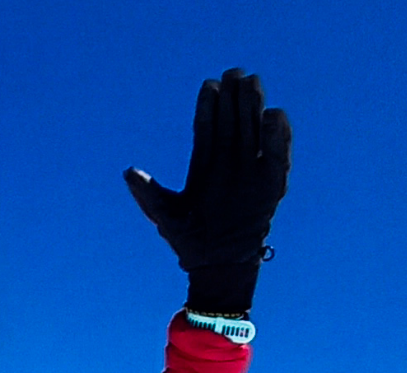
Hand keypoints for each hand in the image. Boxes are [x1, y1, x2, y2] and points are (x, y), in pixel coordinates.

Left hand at [125, 68, 290, 314]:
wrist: (214, 266)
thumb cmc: (187, 241)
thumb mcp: (164, 215)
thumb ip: (148, 194)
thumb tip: (128, 172)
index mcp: (204, 165)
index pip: (207, 127)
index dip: (207, 106)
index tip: (209, 84)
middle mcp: (229, 164)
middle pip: (233, 122)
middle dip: (234, 98)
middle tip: (235, 72)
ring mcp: (250, 173)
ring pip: (253, 132)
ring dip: (254, 108)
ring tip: (252, 83)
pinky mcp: (270, 185)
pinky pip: (276, 156)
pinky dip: (277, 137)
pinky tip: (275, 115)